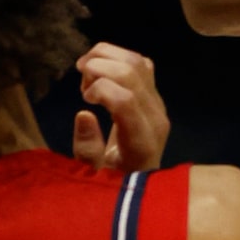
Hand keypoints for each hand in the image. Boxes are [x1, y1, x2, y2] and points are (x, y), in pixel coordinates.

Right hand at [69, 43, 168, 171]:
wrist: (139, 182)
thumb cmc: (114, 182)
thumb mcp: (93, 176)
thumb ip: (87, 150)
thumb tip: (84, 113)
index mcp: (141, 142)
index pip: (125, 99)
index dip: (99, 89)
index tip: (84, 99)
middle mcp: (155, 118)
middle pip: (132, 73)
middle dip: (99, 66)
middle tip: (81, 84)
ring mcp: (158, 105)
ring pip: (138, 62)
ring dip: (106, 57)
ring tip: (86, 74)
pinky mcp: (155, 96)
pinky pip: (142, 65)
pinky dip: (117, 58)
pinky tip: (100, 73)